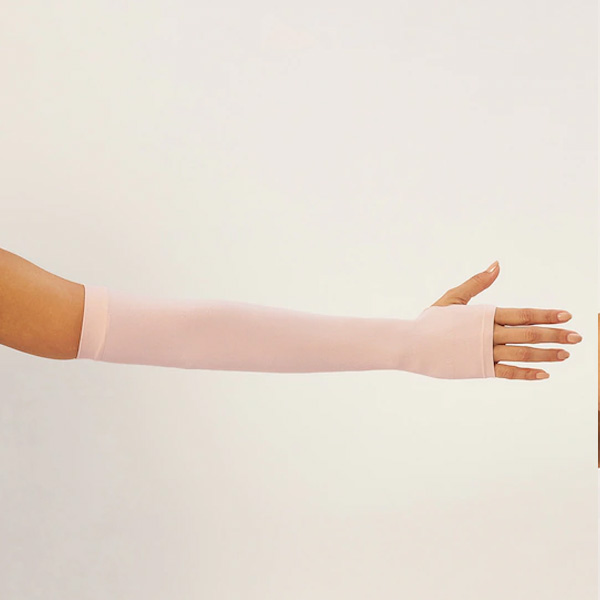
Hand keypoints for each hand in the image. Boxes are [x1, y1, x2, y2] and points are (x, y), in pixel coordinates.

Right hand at [432, 261, 581, 380]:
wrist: (412, 344)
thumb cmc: (431, 320)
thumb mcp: (454, 297)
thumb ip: (477, 282)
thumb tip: (497, 265)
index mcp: (485, 314)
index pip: (523, 314)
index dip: (547, 315)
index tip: (567, 316)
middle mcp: (489, 333)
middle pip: (529, 334)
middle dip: (555, 334)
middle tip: (577, 337)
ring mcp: (485, 352)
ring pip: (523, 354)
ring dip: (546, 354)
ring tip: (565, 354)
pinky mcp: (479, 368)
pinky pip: (508, 373)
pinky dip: (527, 374)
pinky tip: (544, 374)